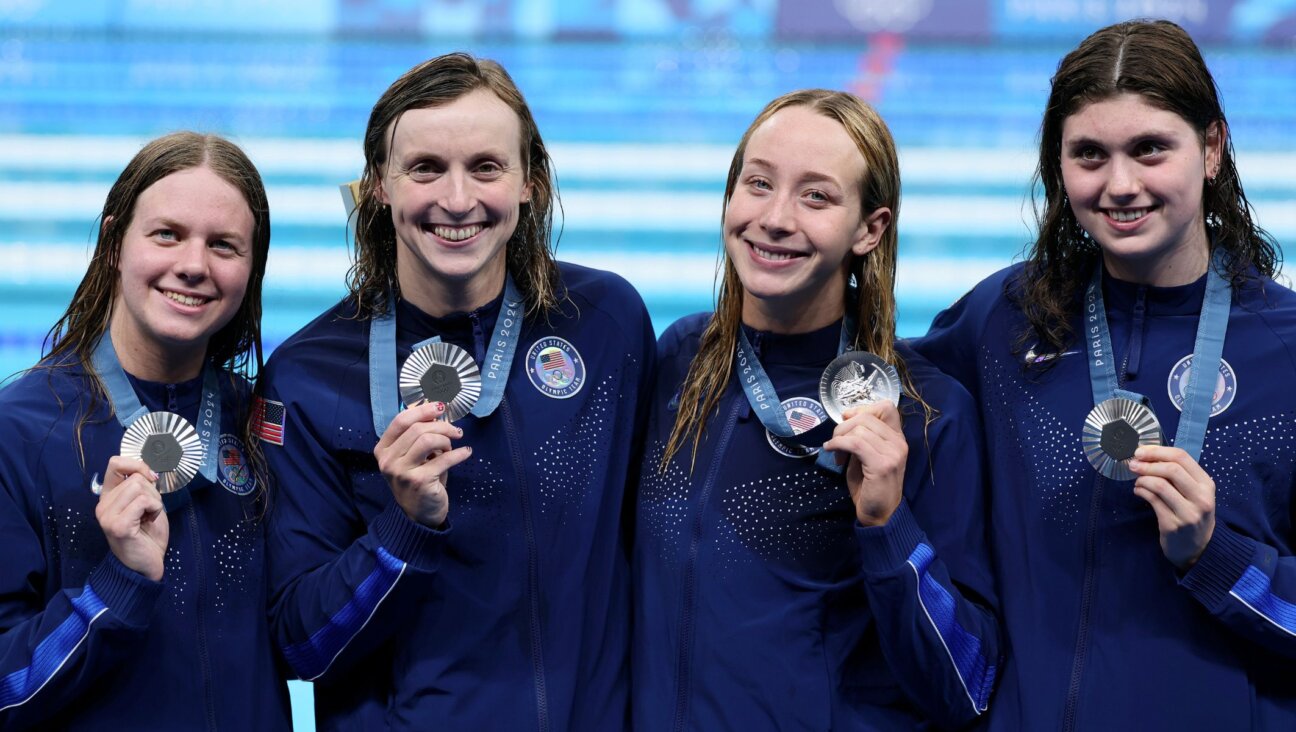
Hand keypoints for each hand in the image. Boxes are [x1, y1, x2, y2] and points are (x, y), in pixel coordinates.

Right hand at [95, 456, 168, 580]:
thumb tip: (148, 470)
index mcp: (108, 496)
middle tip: (149, 511)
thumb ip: (142, 486)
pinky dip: (155, 509)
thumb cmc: (147, 534)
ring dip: (154, 501)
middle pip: (135, 477)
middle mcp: (103, 505)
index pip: (115, 463)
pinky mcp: (118, 525)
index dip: (137, 465)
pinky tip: (149, 522)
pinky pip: (144, 501)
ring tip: (148, 517)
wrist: (146, 564)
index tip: (150, 478)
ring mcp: (107, 515)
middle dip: (152, 491)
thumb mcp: (146, 504)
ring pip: (140, 487)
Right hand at [374, 401, 471, 527]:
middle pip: (417, 429)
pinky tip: (466, 452)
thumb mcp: (414, 456)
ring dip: (446, 439)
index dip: (422, 410)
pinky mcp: (418, 481)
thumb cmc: (419, 480)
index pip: (400, 421)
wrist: (419, 515)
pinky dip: (459, 453)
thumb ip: (419, 435)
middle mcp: (388, 460)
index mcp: (383, 449)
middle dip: (441, 426)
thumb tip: (436, 409)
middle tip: (455, 431)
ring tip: (453, 445)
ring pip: (427, 440)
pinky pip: (443, 459)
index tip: (440, 407)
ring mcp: (401, 471)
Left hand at [822, 402, 906, 526]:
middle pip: (866, 416)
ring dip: (839, 438)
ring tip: (836, 453)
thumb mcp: (865, 455)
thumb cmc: (870, 486)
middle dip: (844, 426)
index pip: (886, 407)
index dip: (863, 408)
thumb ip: (861, 436)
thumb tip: (847, 416)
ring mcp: (893, 453)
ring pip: (859, 428)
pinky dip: (838, 444)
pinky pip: (855, 443)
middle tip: (835, 443)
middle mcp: (899, 443)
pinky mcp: (882, 464)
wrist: (879, 515)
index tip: (847, 420)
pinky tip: (832, 451)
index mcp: (897, 438)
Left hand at [1128, 445, 1215, 569]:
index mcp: (1206, 485)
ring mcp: (1188, 513)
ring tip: (1137, 481)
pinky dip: (1141, 491)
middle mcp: (1201, 498)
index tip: (1140, 451)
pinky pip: (1152, 501)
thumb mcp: (1194, 493)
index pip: (1182, 457)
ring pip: (1160, 484)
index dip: (1157, 451)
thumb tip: (1147, 454)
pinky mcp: (1173, 525)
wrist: (1197, 549)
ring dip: (1142, 479)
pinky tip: (1138, 491)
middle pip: (1172, 469)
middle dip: (1148, 464)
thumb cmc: (1192, 514)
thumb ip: (1178, 475)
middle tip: (1133, 464)